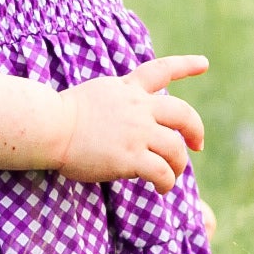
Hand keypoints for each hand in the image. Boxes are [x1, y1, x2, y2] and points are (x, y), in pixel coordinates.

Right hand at [54, 55, 206, 191]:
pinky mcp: (130, 157)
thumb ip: (118, 100)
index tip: (204, 64)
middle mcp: (138, 108)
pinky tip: (161, 189)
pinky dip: (166, 183)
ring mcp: (137, 133)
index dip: (186, 66)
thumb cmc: (62, 115)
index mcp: (128, 89)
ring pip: (175, 149)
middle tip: (197, 144)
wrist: (50, 127)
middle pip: (183, 114)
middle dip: (195, 130)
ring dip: (178, 166)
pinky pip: (161, 172)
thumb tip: (130, 120)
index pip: (162, 70)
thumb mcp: (97, 94)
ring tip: (171, 177)